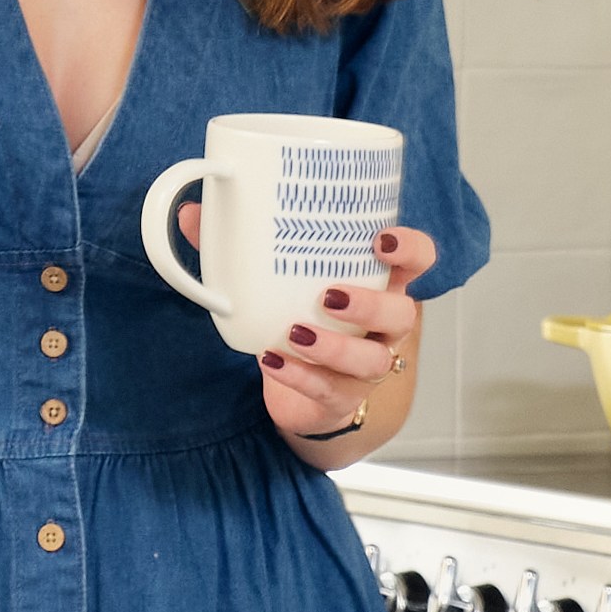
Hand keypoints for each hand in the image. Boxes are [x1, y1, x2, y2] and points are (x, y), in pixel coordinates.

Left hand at [254, 222, 432, 441]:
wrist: (300, 389)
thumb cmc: (299, 315)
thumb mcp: (277, 279)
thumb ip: (238, 244)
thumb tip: (191, 212)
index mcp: (379, 284)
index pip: (420, 262)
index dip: (412, 250)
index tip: (382, 239)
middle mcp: (382, 327)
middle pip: (402, 315)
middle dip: (371, 304)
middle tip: (329, 295)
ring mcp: (365, 367)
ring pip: (371, 361)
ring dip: (335, 347)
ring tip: (296, 332)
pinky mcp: (340, 399)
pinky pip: (327, 391)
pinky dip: (298, 376)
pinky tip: (271, 360)